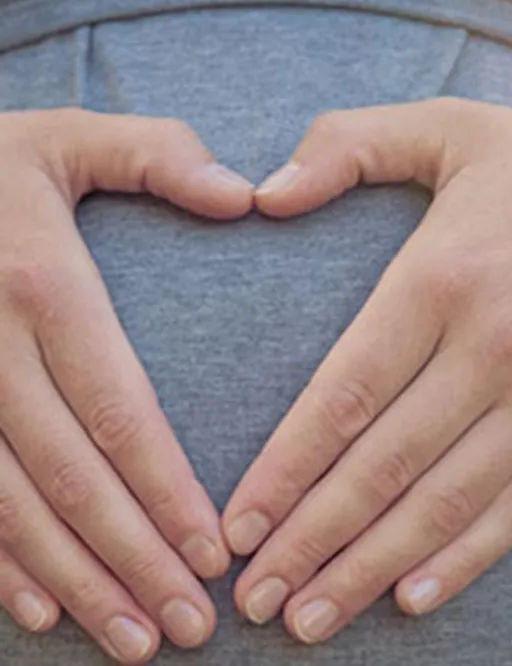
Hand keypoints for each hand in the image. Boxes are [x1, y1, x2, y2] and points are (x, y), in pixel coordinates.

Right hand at [0, 109, 251, 662]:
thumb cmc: (0, 160)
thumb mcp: (75, 137)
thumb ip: (159, 155)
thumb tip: (245, 194)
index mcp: (41, 283)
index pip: (117, 406)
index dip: (165, 486)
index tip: (213, 549)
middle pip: (71, 475)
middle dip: (134, 558)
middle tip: (191, 625)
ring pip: (15, 505)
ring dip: (76, 580)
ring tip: (133, 641)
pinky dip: (2, 563)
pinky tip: (43, 611)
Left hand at [224, 98, 511, 642]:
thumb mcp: (447, 128)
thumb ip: (348, 145)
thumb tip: (262, 194)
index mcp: (443, 279)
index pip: (343, 396)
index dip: (284, 469)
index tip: (238, 525)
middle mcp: (494, 348)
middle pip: (382, 466)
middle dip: (312, 540)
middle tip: (255, 600)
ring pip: (443, 503)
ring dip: (371, 569)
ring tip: (310, 619)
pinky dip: (464, 560)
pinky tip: (411, 599)